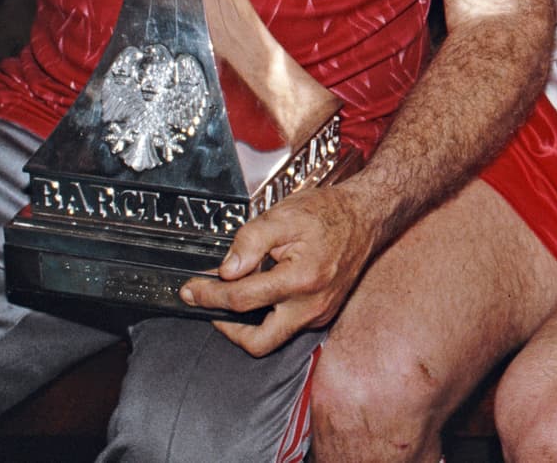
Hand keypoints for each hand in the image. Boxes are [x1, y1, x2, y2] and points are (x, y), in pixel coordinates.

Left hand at [180, 183, 380, 355]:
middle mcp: (312, 306)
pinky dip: (267, 313)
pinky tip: (258, 290)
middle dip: (227, 327)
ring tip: (233, 293)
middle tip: (209, 304)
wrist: (366, 216)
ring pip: (272, 337)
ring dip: (247, 321)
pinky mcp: (322, 314)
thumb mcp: (283, 216)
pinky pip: (287, 325)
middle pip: (258, 342)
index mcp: (301, 280)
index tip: (191, 289)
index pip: (241, 299)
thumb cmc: (329, 213)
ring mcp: (319, 313)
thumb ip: (250, 241)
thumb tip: (227, 270)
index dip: (209, 294)